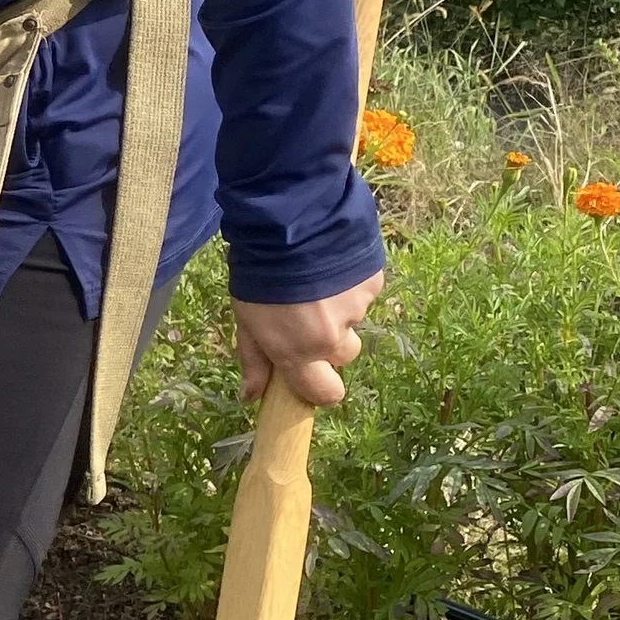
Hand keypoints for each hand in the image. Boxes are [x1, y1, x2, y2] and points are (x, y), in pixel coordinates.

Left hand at [234, 271, 383, 408]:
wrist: (288, 222)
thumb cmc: (257, 275)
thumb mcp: (246, 319)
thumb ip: (254, 360)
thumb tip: (251, 397)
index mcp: (300, 353)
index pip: (326, 394)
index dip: (322, 387)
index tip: (313, 373)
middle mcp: (333, 338)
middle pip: (343, 355)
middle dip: (330, 342)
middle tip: (309, 314)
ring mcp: (357, 309)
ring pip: (353, 319)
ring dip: (339, 308)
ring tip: (317, 280)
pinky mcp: (373, 283)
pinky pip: (364, 292)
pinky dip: (351, 284)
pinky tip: (332, 264)